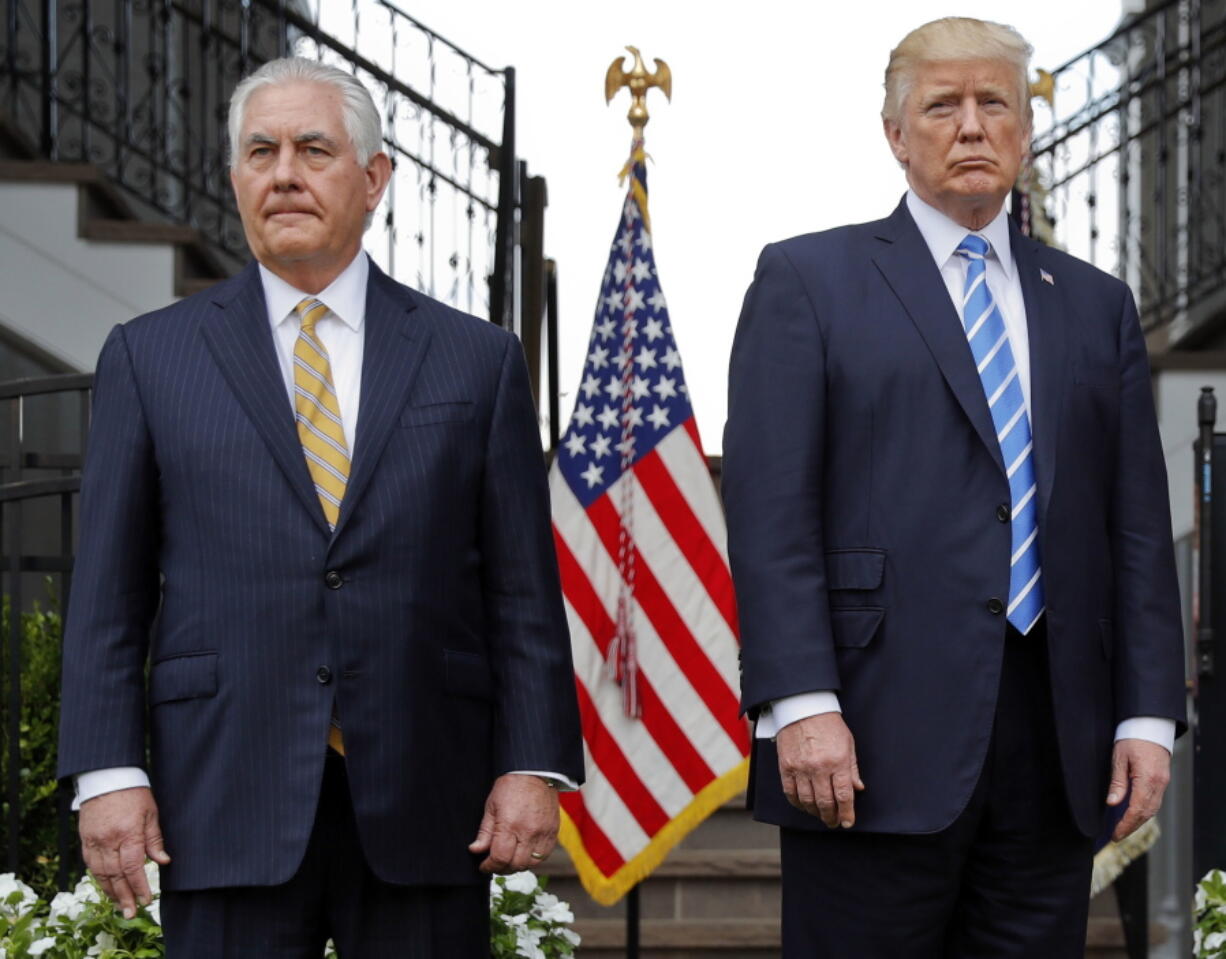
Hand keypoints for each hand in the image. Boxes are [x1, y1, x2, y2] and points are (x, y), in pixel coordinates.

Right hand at [78, 786, 170, 917]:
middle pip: (116, 875)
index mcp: (128, 833)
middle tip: (132, 913)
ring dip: (111, 892)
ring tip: (121, 906)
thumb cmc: (134, 792)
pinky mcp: (85, 840)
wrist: (106, 776)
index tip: (147, 899)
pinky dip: (99, 879)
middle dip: (125, 896)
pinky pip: (90, 865)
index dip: (139, 886)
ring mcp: (94, 841)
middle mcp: (108, 840)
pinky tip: (107, 887)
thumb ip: (154, 838)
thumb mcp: (151, 812)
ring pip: (101, 874)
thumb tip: (163, 861)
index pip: (133, 867)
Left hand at [468, 774, 559, 873]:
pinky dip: (533, 859)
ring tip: (510, 857)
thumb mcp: (491, 806)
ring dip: (518, 865)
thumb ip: (485, 831)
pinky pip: (544, 856)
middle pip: (515, 865)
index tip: (484, 865)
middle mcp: (529, 832)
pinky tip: (524, 852)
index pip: (500, 858)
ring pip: (531, 864)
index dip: (489, 866)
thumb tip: (476, 850)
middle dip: (502, 868)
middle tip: (495, 863)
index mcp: (510, 825)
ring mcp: (543, 833)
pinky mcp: (553, 832)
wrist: (536, 773)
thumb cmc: (511, 786)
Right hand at [776, 712, 864, 827]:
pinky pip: (790, 792)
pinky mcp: (785, 766)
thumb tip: (857, 789)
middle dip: (831, 817)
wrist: (803, 707)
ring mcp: (800, 767)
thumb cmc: (828, 724)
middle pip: (825, 803)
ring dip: (815, 812)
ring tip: (820, 815)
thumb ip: (853, 768)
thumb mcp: (848, 743)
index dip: (846, 813)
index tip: (848, 822)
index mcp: (838, 761)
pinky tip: (804, 805)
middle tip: (834, 822)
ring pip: (807, 801)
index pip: (843, 796)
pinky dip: (797, 803)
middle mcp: (819, 767)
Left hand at [1106, 738, 1170, 841]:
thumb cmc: (1132, 739)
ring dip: (1138, 821)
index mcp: (1147, 779)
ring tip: (1123, 829)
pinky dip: (1144, 811)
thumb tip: (1112, 803)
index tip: (1115, 834)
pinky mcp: (1163, 780)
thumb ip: (1117, 783)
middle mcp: (1159, 784)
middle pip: (1146, 813)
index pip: (1137, 809)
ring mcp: (1163, 783)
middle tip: (1116, 836)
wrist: (1150, 726)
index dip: (1126, 825)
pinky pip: (1155, 801)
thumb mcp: (1119, 759)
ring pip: (1152, 809)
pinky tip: (1134, 815)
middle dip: (1131, 827)